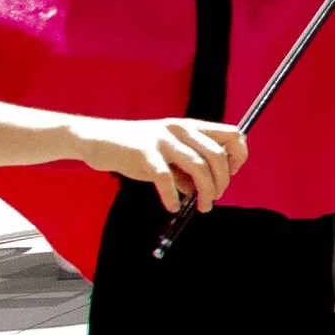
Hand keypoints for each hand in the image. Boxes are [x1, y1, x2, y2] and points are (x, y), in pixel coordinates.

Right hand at [78, 116, 246, 212]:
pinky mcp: (143, 152)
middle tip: (214, 198)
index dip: (238, 156)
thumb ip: (187, 169)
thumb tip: (203, 191)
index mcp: (191, 127)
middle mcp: (180, 129)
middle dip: (222, 181)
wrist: (96, 139)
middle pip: (218, 155)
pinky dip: (172, 197)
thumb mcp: (168, 155)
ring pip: (199, 167)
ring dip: (206, 192)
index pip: (233, 134)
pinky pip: (166, 179)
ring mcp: (162, 139)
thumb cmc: (136, 149)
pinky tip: (172, 206)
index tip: (231, 174)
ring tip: (202, 207)